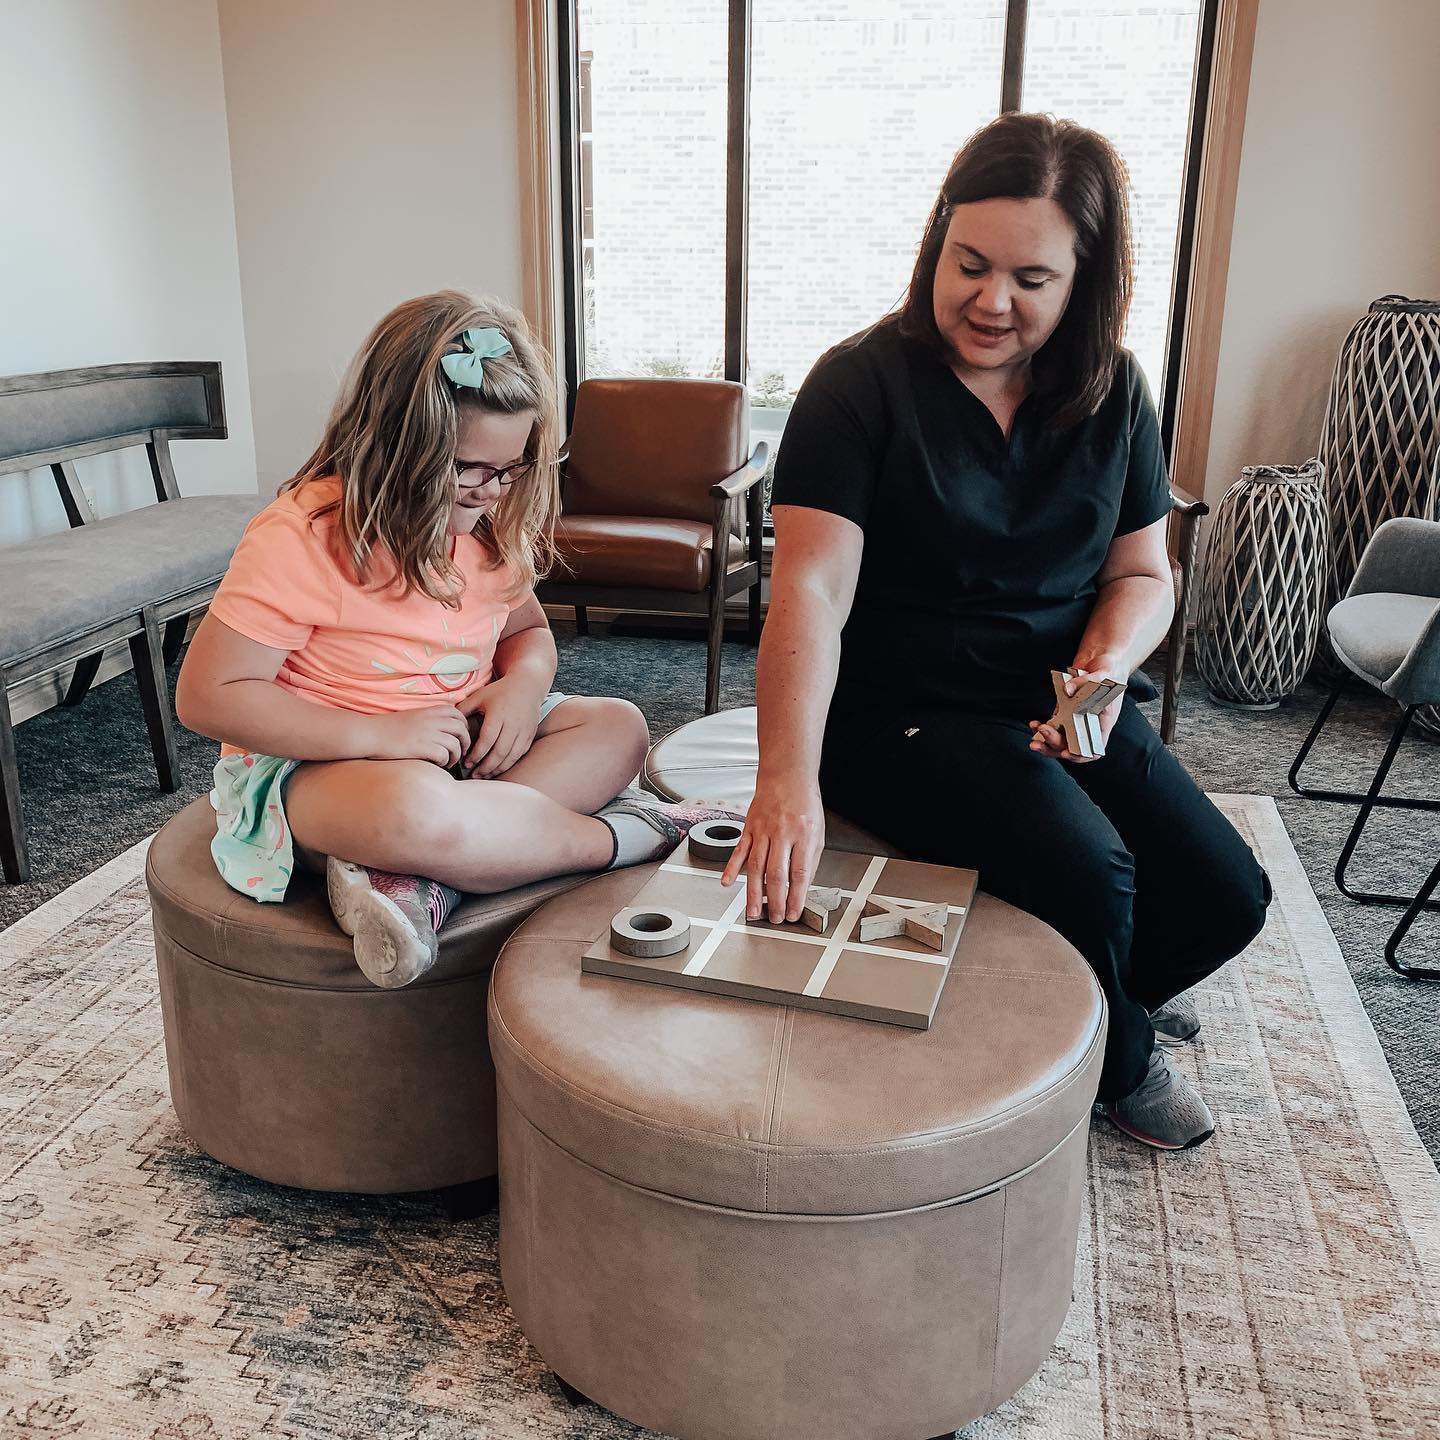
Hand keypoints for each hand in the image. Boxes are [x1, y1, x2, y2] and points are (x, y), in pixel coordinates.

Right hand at [361, 705, 469, 767]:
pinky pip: (444, 755)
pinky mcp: (421, 748)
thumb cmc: (389, 728)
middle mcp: (431, 721)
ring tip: (449, 761)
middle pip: (461, 729)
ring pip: (455, 744)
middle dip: (466, 742)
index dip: (463, 725)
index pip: (458, 714)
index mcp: (429, 711)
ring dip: (456, 755)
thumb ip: (429, 720)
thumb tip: (444, 730)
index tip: (460, 735)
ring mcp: (427, 734)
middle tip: (461, 751)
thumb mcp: (412, 717)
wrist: (370, 733)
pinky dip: (444, 761)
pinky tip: (438, 764)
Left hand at [459, 674, 545, 777]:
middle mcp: (512, 724)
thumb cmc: (500, 691)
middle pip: (500, 752)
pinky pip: (519, 754)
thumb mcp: (480, 696)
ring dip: (497, 769)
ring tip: (485, 776)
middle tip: (474, 775)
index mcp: (498, 714)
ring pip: (511, 756)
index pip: (487, 740)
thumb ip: (464, 709)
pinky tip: (498, 769)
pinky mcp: (530, 735)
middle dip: (486, 767)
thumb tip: (449, 723)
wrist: (528, 686)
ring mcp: (523, 730)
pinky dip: (509, 764)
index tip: (467, 763)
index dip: (476, 754)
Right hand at [720, 773, 825, 922]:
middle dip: (775, 900)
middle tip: (774, 918)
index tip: (793, 913)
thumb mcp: (817, 832)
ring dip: (753, 892)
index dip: (796, 896)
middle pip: (776, 874)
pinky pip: (739, 850)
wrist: (787, 776)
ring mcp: (763, 830)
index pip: (800, 873)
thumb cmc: (804, 803)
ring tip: (753, 911)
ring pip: (756, 866)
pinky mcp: (749, 827)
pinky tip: (726, 882)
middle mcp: (782, 833)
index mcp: (804, 835)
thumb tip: (802, 887)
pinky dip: (730, 868)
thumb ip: (809, 860)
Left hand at [1029, 662, 1125, 763]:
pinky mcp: (1064, 712)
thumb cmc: (1109, 671)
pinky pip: (1053, 726)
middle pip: (1072, 745)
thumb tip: (1067, 691)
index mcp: (1103, 722)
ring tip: (1034, 737)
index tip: (1066, 753)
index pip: (1094, 748)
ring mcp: (1075, 720)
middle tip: (1041, 736)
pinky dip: (1042, 729)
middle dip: (1055, 744)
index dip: (1080, 755)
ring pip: (1060, 739)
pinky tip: (1034, 725)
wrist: (1101, 661)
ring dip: (1046, 742)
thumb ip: (1087, 682)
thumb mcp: (1103, 674)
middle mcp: (1088, 725)